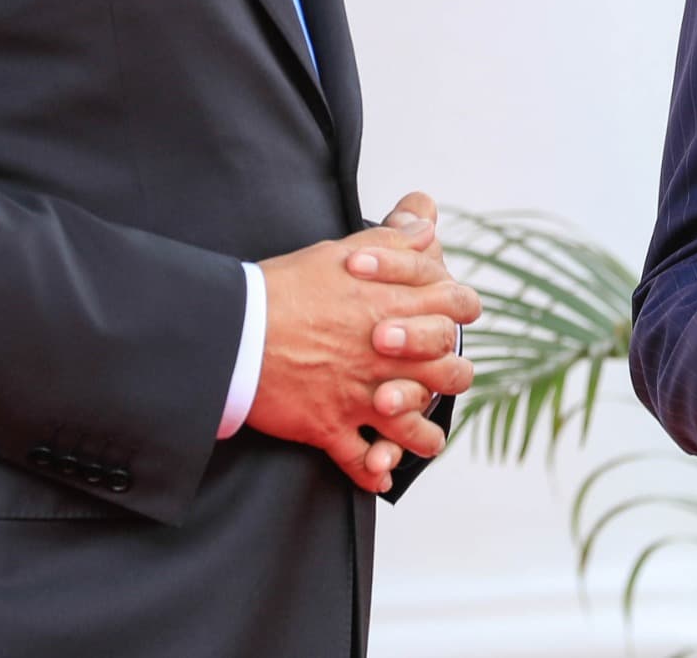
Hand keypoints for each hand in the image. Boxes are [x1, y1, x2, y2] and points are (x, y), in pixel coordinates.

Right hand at [252, 210, 479, 494]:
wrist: (233, 332)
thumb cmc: (283, 287)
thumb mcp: (340, 250)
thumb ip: (391, 240)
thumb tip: (426, 223)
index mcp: (394, 307)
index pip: (457, 307)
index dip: (462, 308)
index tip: (456, 314)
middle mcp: (387, 356)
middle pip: (449, 373)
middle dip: (453, 374)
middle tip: (443, 375)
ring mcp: (361, 396)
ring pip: (415, 428)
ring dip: (423, 435)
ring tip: (423, 436)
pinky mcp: (330, 427)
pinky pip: (362, 461)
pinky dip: (373, 471)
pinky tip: (380, 472)